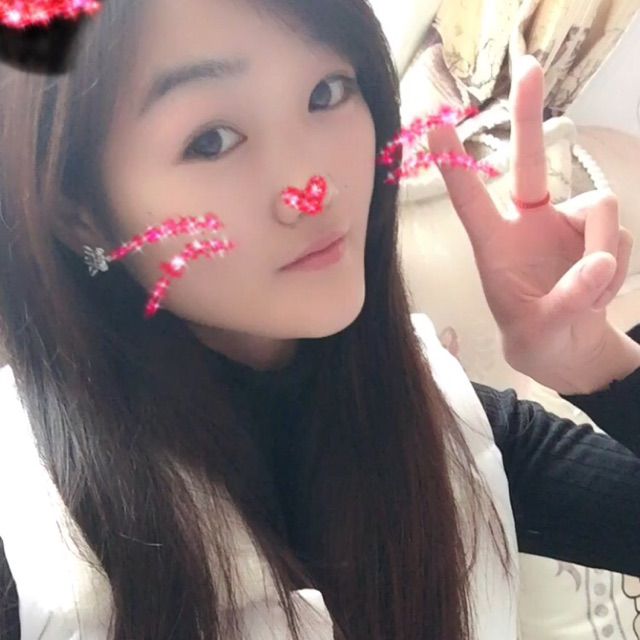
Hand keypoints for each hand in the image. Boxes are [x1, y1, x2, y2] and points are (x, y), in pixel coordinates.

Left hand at [427, 55, 635, 393]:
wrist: (567, 347)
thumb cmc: (536, 335)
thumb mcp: (541, 329)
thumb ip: (568, 300)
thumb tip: (601, 262)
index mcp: (494, 245)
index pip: (471, 200)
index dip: (455, 166)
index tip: (434, 128)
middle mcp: (529, 222)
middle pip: (532, 161)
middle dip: (529, 116)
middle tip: (528, 66)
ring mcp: (566, 223)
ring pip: (600, 207)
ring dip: (604, 250)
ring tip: (591, 295)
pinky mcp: (598, 231)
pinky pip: (621, 232)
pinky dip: (619, 265)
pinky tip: (602, 290)